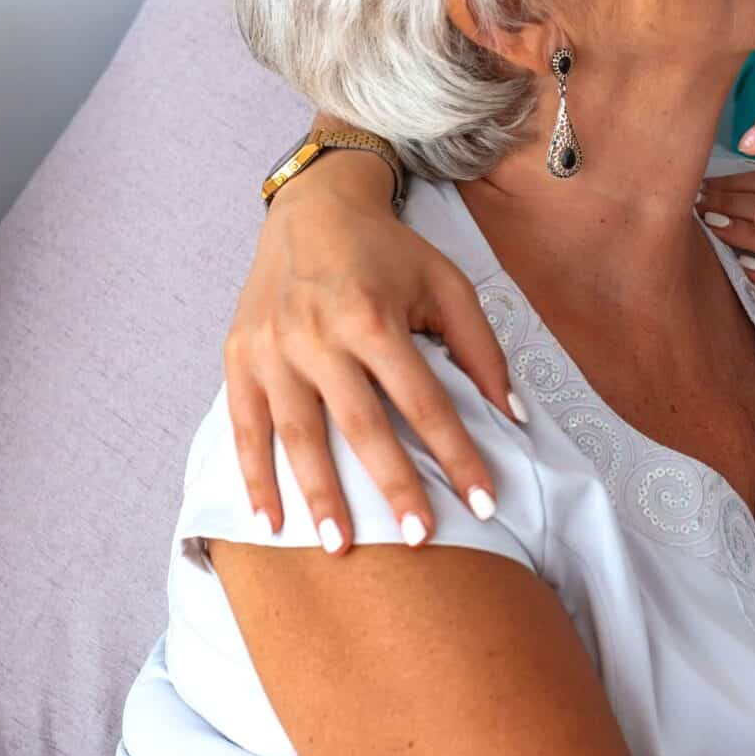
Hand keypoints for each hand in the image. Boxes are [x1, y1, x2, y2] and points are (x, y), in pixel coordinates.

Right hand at [224, 150, 521, 551]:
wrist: (311, 209)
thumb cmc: (387, 253)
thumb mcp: (447, 284)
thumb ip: (480, 350)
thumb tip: (515, 416)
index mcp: (373, 316)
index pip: (423, 401)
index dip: (457, 454)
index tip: (484, 503)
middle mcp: (319, 335)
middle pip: (360, 425)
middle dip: (393, 485)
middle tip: (419, 539)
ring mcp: (273, 349)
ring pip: (299, 434)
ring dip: (320, 494)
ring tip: (340, 546)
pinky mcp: (239, 357)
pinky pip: (246, 427)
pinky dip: (254, 476)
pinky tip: (269, 520)